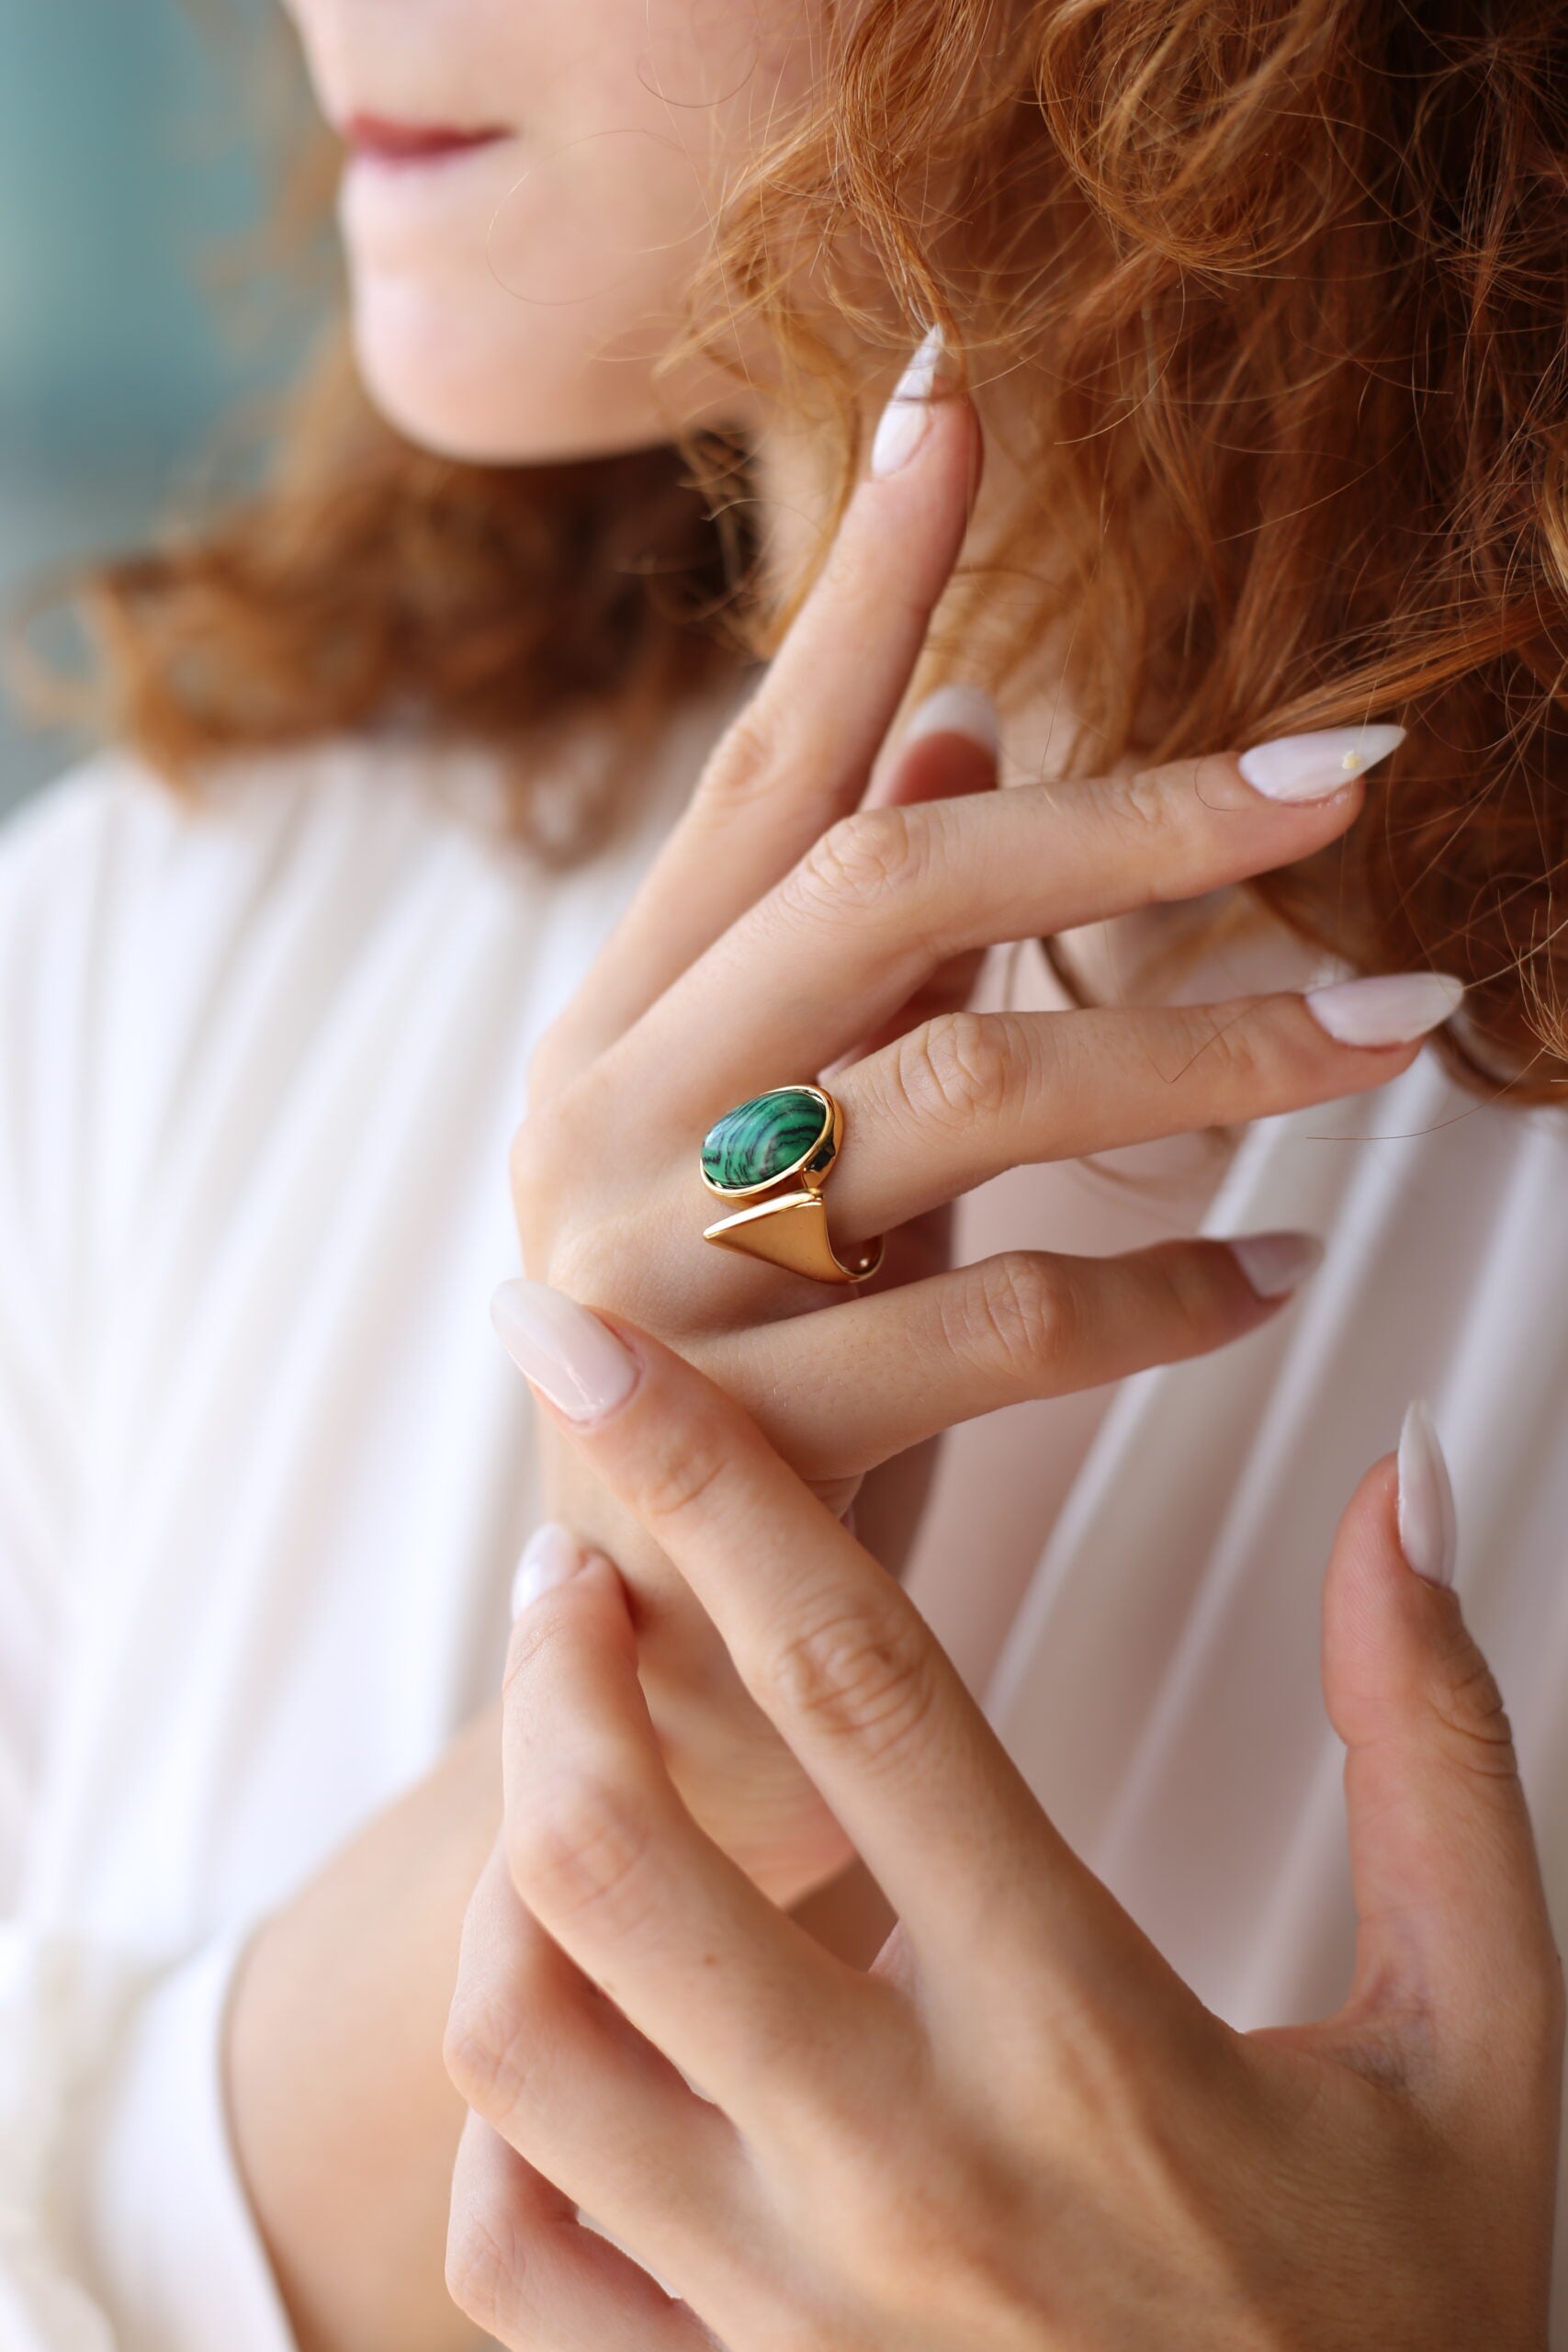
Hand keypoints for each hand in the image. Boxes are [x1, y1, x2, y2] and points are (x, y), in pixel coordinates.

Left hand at [448, 1296, 1562, 2351]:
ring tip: (571, 1744)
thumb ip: (1433, 1748)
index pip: (856, 1686)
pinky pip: (515, 2247)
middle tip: (582, 1552)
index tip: (595, 1348)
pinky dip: (509, 2097)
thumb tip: (1393, 1488)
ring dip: (513, 1846)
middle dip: (559, 1651)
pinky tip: (589, 1995)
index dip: (712, 1480)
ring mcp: (786, 2316)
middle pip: (621, 1848)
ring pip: (529, 2032)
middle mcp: (903, 2176)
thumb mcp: (1484, 2036)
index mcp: (1090, 2044)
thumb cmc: (1419, 2322)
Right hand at [510, 342, 1447, 1897]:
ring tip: (1399, 1028)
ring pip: (965, 1086)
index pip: (760, 768)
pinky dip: (1166, 1295)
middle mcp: (603, 1117)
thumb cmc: (757, 1395)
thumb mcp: (787, 1166)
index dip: (859, 584)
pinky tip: (1280, 1278)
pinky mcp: (727, 1443)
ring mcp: (646, 1277)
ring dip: (1207, 1045)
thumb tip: (952, 747)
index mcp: (623, 1024)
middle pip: (889, 889)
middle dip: (1135, 814)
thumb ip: (856, 972)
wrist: (648, 1685)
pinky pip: (997, 1320)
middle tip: (1359, 777)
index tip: (953, 398)